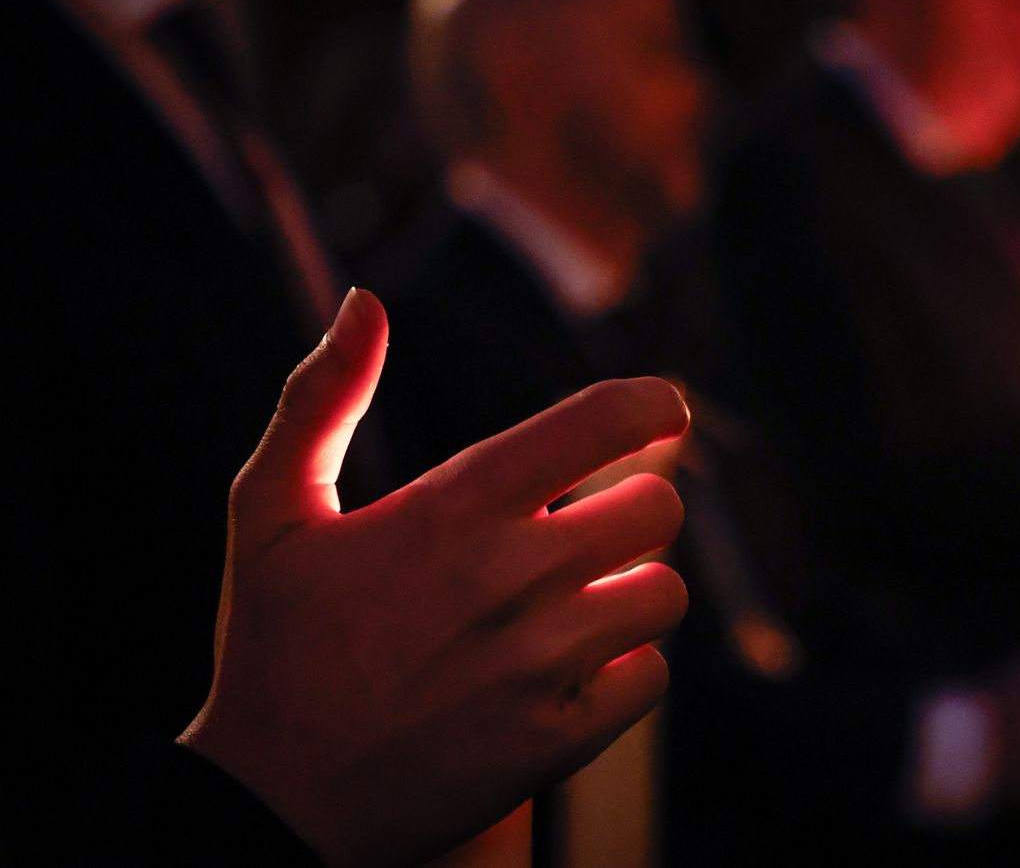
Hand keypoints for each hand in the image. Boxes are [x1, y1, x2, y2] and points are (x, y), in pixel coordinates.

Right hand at [180, 289, 690, 867]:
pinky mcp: (559, 740)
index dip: (652, 404)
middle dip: (636, 506)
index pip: (599, 423)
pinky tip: (571, 671)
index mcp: (453, 509)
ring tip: (578, 602)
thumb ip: (320, 399)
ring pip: (662, 594)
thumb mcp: (267, 512)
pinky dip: (624, 672)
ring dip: (632, 591)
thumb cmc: (274, 647)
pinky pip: (649, 679)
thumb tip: (364, 302)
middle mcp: (511, 578)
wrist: (272, 804)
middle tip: (595, 526)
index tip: (666, 408)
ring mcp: (541, 664)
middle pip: (656, 507)